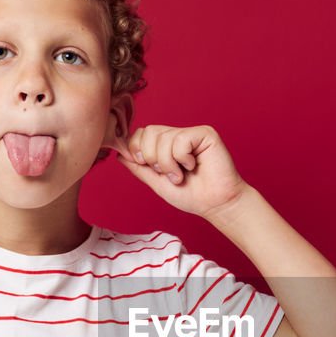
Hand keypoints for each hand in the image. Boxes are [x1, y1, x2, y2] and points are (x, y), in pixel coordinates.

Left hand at [117, 125, 249, 221]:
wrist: (216, 204)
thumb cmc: (192, 195)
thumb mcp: (157, 183)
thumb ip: (140, 168)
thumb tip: (119, 154)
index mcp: (165, 145)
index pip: (140, 133)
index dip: (136, 149)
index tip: (147, 166)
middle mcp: (177, 135)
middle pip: (148, 132)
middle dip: (152, 158)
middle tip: (168, 174)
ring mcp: (191, 133)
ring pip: (163, 138)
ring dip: (168, 164)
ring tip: (181, 175)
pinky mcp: (205, 134)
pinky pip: (180, 140)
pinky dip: (182, 159)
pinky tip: (193, 166)